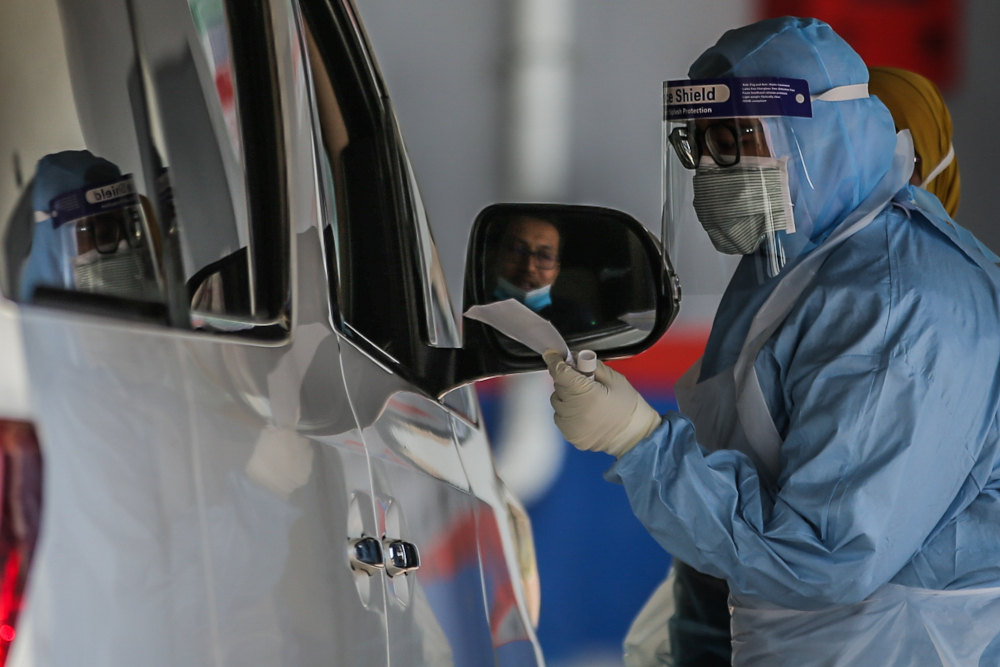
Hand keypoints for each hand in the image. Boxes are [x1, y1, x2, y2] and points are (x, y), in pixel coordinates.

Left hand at [543, 350, 661, 457]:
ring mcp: (570, 426)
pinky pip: (560, 418)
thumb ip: (591, 366)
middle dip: (567, 381)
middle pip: (558, 387)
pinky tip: (583, 413)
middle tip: (583, 382)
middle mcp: (574, 411)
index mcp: (586, 394)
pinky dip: (568, 413)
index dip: (554, 362)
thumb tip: (574, 357)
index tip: (553, 356)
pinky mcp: (570, 436)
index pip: (560, 373)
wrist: (634, 435)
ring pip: (557, 402)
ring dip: (566, 397)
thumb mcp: (614, 378)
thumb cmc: (628, 406)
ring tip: (585, 400)